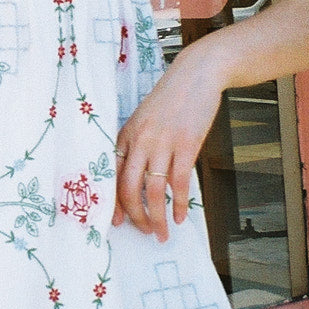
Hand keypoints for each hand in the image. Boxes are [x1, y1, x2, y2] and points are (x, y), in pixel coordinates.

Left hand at [111, 47, 224, 241]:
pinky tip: (180, 216)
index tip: (116, 223)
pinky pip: (179, 183)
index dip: (113, 203)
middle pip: (129, 189)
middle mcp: (139, 141)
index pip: (111, 176)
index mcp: (125, 135)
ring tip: (162, 233)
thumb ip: (137, 145)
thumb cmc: (170, 99)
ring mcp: (163, 143)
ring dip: (157, 218)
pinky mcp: (186, 144)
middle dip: (135, 217)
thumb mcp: (143, 119)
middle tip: (144, 233)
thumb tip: (138, 179)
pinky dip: (178, 204)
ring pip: (154, 191)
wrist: (196, 75)